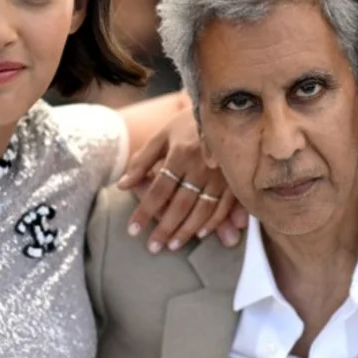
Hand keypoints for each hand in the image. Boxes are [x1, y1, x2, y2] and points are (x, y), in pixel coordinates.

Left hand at [116, 108, 247, 252]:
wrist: (228, 110)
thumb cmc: (187, 124)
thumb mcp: (162, 136)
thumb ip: (142, 160)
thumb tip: (122, 185)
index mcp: (180, 154)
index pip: (158, 190)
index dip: (145, 211)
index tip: (132, 230)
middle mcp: (201, 166)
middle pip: (180, 204)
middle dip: (165, 228)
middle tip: (152, 247)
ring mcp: (221, 174)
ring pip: (203, 209)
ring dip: (187, 230)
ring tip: (173, 245)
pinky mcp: (235, 179)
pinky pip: (225, 206)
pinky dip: (214, 222)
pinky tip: (201, 234)